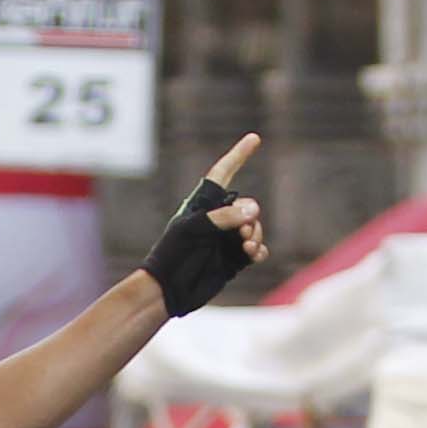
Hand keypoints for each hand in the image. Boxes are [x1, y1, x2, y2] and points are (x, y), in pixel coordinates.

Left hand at [140, 135, 269, 318]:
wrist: (168, 289)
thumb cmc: (172, 255)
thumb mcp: (195, 230)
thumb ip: (223, 217)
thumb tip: (253, 209)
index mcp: (203, 205)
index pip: (224, 173)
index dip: (238, 156)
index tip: (255, 138)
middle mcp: (217, 219)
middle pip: (247, 206)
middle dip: (251, 217)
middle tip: (243, 234)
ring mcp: (225, 239)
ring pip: (253, 228)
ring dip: (256, 235)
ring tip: (248, 247)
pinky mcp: (232, 259)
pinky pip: (255, 249)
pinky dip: (259, 250)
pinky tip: (255, 255)